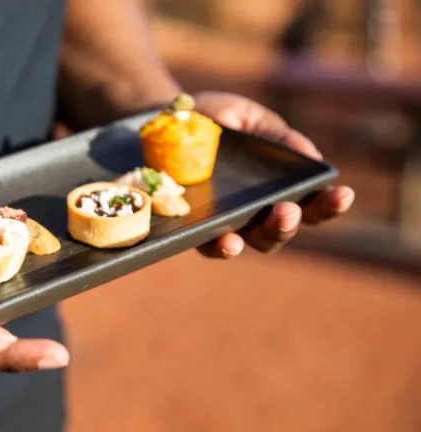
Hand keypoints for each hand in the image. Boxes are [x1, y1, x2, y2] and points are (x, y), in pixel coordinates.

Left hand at [193, 91, 354, 257]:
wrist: (162, 119)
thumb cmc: (214, 119)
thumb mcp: (248, 118)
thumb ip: (277, 135)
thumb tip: (310, 155)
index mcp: (276, 186)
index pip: (309, 202)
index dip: (328, 203)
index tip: (343, 193)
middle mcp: (255, 211)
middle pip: (282, 229)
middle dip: (291, 222)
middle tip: (290, 209)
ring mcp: (226, 223)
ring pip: (254, 242)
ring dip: (267, 235)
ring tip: (271, 221)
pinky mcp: (195, 229)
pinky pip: (210, 245)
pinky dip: (222, 246)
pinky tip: (229, 241)